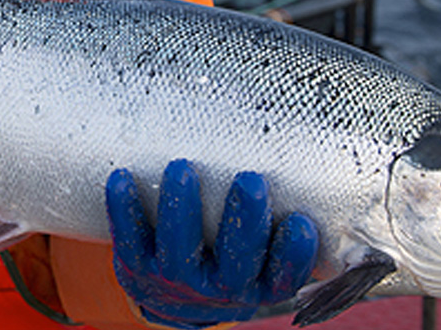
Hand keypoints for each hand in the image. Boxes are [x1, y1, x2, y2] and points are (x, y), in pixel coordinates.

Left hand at [106, 159, 318, 328]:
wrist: (176, 298)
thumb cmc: (232, 255)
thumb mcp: (263, 249)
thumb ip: (284, 214)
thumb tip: (318, 144)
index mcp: (260, 282)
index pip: (284, 276)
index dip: (294, 255)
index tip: (301, 223)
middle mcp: (222, 288)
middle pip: (237, 261)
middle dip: (245, 221)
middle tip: (251, 181)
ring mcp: (178, 281)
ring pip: (180, 251)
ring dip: (181, 209)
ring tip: (182, 170)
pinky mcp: (138, 268)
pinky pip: (130, 240)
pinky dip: (125, 210)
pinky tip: (122, 179)